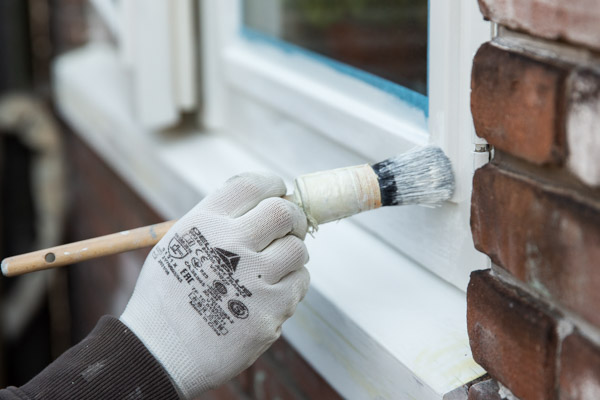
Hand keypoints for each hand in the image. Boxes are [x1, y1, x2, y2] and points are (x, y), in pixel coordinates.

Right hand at [120, 173, 309, 398]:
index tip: (279, 193)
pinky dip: (290, 285)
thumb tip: (265, 203)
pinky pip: (300, 283)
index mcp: (205, 223)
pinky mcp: (271, 311)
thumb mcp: (177, 244)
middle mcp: (231, 245)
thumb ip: (217, 221)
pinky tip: (267, 294)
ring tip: (272, 267)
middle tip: (288, 228)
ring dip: (292, 254)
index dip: (273, 185)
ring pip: (299, 249)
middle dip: (292, 217)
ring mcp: (254, 279)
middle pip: (284, 212)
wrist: (159, 354)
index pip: (253, 185)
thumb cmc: (168, 297)